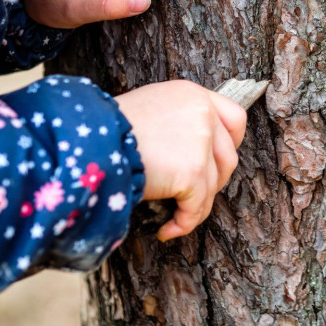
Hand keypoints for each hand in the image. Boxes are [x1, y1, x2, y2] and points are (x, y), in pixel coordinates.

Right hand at [115, 81, 246, 240]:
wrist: (90, 142)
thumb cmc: (108, 129)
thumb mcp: (150, 108)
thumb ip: (177, 121)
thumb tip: (190, 151)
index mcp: (192, 94)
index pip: (235, 118)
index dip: (231, 144)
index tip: (219, 163)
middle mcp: (202, 113)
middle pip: (228, 156)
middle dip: (214, 181)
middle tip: (192, 195)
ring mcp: (201, 142)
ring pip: (213, 186)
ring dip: (196, 205)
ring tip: (175, 216)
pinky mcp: (193, 172)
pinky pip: (196, 208)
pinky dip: (183, 223)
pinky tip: (167, 230)